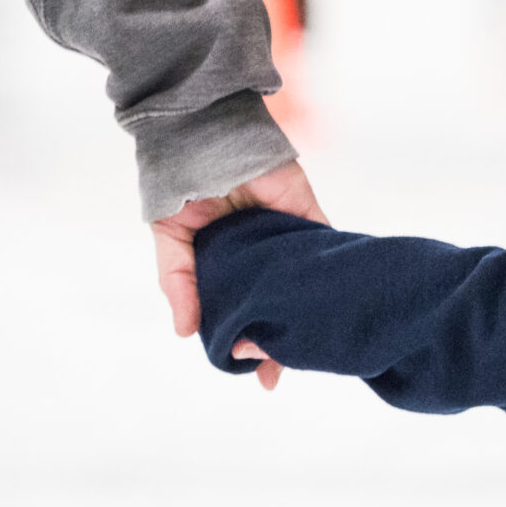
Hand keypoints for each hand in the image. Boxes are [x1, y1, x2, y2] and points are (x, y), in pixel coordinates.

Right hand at [150, 159, 324, 390]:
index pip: (240, 309)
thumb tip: (185, 333)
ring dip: (308, 316)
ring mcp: (285, 236)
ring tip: (306, 350)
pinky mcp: (308, 215)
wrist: (204, 132)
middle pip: (277, 304)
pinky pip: (327, 246)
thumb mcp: (170, 237)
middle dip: (280, 340)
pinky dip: (334, 271)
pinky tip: (335, 304)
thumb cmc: (181, 181)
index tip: (254, 374)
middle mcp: (259, 255)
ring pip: (304, 285)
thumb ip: (177, 283)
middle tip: (276, 373)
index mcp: (226, 263)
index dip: (246, 341)